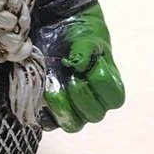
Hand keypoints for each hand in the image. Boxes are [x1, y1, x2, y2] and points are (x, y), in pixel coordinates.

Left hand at [42, 3, 124, 132]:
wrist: (55, 28)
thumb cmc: (77, 34)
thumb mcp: (85, 35)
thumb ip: (85, 48)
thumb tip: (78, 64)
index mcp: (108, 83)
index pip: (114, 98)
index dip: (101, 86)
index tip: (87, 69)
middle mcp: (93, 100)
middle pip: (95, 115)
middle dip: (81, 98)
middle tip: (70, 79)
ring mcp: (73, 108)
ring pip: (73, 124)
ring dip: (62, 109)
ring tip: (52, 90)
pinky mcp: (51, 111)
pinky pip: (49, 123)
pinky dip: (44, 114)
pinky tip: (39, 98)